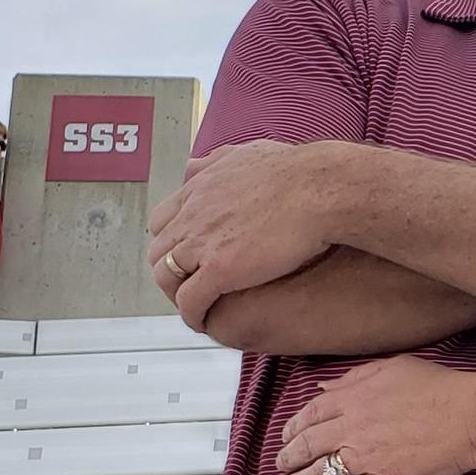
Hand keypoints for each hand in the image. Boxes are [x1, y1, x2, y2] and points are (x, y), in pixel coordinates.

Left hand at [149, 140, 351, 328]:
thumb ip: (217, 162)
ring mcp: (202, 243)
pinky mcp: (219, 270)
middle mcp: (193, 215)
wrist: (317, 188)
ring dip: (176, 295)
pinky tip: (202, 321)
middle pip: (159, 251)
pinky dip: (191, 314)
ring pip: (166, 277)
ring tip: (194, 307)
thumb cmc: (296, 172)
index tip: (186, 255)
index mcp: (199, 189)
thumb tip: (199, 166)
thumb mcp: (245, 153)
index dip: (172, 242)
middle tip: (188, 285)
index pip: (162, 221)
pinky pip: (190, 300)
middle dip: (169, 271)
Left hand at [273, 354, 475, 474]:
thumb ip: (353, 378)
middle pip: (308, 444)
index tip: (288, 435)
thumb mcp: (392, 368)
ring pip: (322, 473)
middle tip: (281, 464)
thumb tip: (324, 388)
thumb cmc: (438, 387)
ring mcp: (368, 456)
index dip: (294, 426)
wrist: (470, 415)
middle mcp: (354, 428)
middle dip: (289, 456)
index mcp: (354, 398)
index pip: (310, 414)